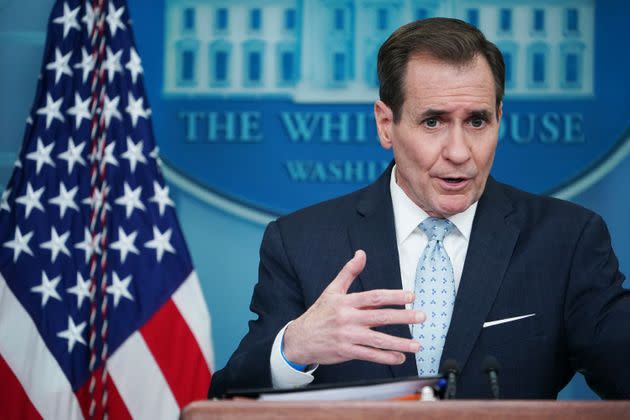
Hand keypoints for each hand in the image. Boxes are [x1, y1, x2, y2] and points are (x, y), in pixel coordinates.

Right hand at [282, 250, 424, 365]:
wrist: (300, 338)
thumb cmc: (319, 313)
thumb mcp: (332, 290)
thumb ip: (349, 272)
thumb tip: (361, 254)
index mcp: (346, 302)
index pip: (374, 297)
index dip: (393, 296)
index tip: (411, 296)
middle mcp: (348, 319)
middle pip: (380, 317)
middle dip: (403, 317)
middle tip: (421, 316)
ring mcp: (348, 336)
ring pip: (377, 340)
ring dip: (399, 343)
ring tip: (416, 344)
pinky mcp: (347, 351)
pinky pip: (370, 354)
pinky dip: (386, 357)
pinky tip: (400, 357)